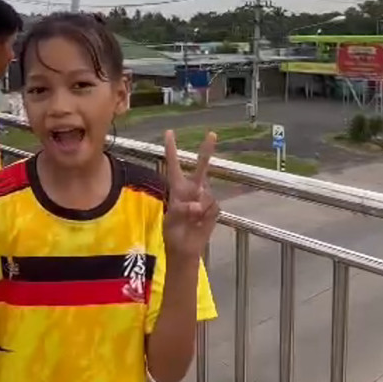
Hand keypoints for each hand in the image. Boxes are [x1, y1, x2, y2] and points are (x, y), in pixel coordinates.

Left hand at [162, 129, 218, 261]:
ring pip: (205, 193)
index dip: (172, 149)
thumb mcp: (170, 220)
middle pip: (200, 167)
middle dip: (207, 151)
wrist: (185, 249)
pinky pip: (211, 206)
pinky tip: (200, 222)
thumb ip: (181, 209)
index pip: (174, 166)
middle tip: (212, 133)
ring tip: (191, 219)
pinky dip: (205, 214)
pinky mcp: (213, 209)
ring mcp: (204, 198)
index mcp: (177, 189)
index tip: (169, 132)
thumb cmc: (173, 233)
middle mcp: (192, 190)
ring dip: (197, 207)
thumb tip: (196, 205)